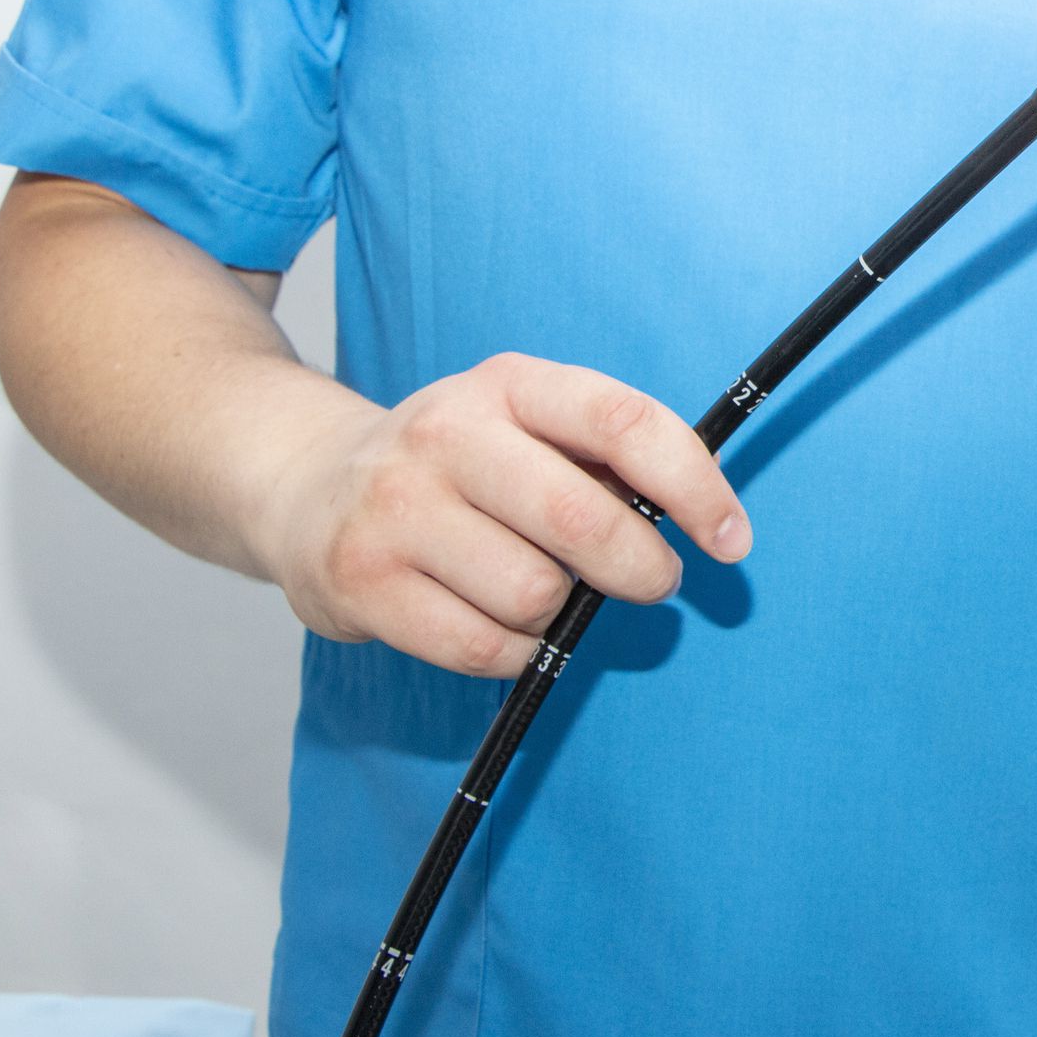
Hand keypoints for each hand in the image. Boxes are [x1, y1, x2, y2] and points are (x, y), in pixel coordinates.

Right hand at [254, 352, 749, 675]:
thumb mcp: (527, 425)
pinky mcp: (362, 584)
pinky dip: (516, 652)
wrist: (305, 486)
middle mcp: (446, 434)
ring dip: (561, 612)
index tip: (731, 539)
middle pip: (583, 520)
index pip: (624, 423)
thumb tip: (714, 516)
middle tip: (653, 581)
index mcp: (509, 384)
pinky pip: (484, 648)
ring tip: (540, 589)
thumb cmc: (458, 466)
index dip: (694, 486)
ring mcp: (396, 509)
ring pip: (535, 594)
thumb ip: (612, 457)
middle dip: (642, 568)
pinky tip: (500, 625)